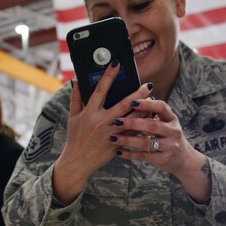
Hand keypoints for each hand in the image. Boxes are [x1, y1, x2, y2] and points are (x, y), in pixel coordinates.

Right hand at [52, 64, 152, 203]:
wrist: (77, 162)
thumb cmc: (75, 138)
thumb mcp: (73, 117)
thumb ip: (76, 98)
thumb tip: (77, 81)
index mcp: (90, 113)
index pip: (101, 90)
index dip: (109, 75)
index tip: (117, 63)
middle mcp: (101, 122)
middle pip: (124, 104)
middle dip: (138, 94)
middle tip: (149, 85)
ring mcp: (111, 134)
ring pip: (133, 119)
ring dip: (145, 110)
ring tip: (153, 100)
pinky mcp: (117, 144)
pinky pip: (133, 134)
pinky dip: (142, 126)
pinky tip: (150, 119)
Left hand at [112, 97, 209, 202]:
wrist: (184, 160)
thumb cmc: (169, 138)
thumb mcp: (166, 124)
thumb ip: (153, 115)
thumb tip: (132, 100)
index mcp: (172, 119)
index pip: (162, 107)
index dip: (147, 104)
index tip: (132, 102)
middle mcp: (173, 131)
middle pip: (152, 125)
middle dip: (133, 123)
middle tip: (117, 121)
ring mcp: (170, 146)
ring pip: (146, 142)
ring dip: (128, 140)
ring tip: (113, 138)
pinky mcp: (164, 159)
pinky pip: (144, 156)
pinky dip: (130, 154)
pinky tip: (119, 152)